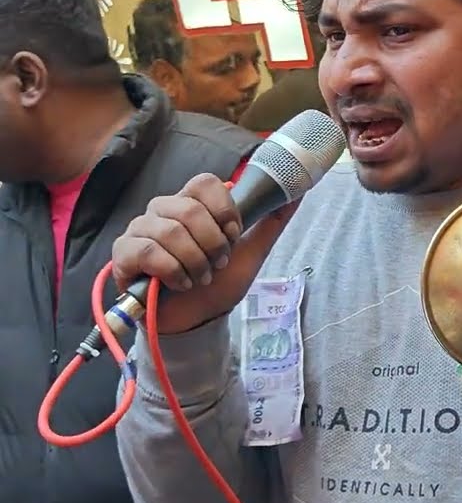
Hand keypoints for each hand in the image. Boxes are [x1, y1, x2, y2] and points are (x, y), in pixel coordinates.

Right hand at [111, 172, 299, 333]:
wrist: (197, 319)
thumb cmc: (218, 283)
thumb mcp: (251, 252)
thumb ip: (271, 221)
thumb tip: (298, 193)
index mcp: (192, 204)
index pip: (205, 183)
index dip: (225, 210)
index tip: (235, 235)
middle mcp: (163, 211)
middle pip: (189, 208)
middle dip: (213, 244)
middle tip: (218, 264)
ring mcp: (140, 230)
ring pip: (170, 231)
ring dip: (195, 261)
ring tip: (201, 278)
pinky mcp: (123, 254)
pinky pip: (147, 251)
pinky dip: (172, 271)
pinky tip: (180, 284)